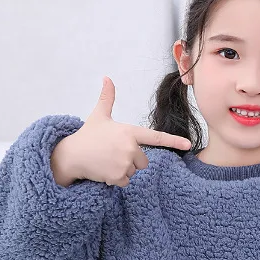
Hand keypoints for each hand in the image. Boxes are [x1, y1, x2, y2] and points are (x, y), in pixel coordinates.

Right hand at [51, 76, 191, 186]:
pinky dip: (116, 179)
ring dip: (122, 170)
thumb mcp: (99, 115)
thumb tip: (107, 78)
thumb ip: (107, 98)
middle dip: (131, 160)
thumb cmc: (87, 135)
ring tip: (106, 161)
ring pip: (134, 172)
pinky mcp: (118, 175)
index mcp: (129, 132)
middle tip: (112, 154)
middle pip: (143, 161)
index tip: (188, 145)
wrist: (71, 155)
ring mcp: (125, 162)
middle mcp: (130, 147)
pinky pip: (125, 182)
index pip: (155, 137)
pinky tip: (104, 170)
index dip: (173, 141)